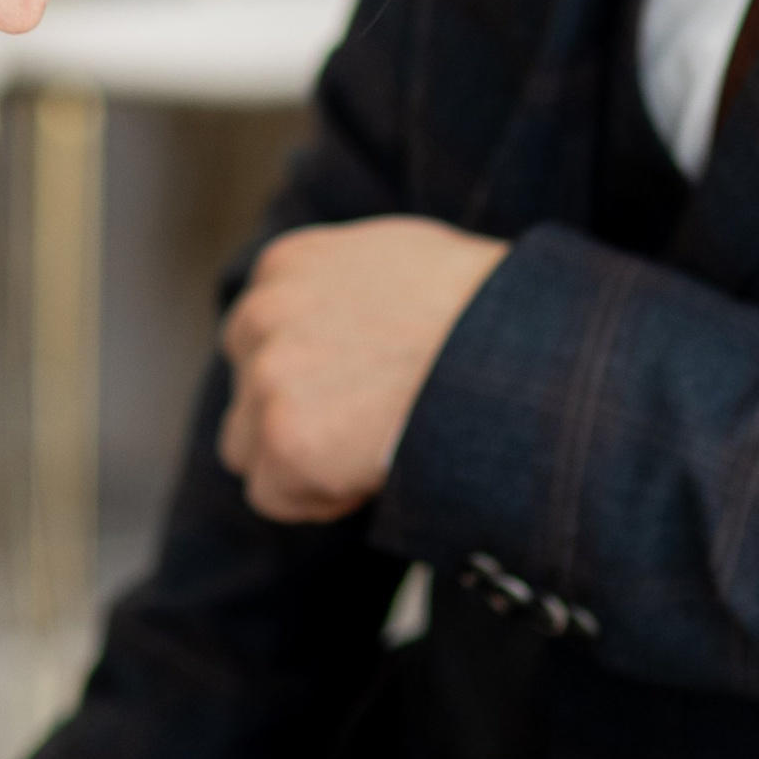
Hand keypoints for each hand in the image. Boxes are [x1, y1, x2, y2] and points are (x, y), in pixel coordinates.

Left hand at [218, 217, 505, 520]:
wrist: (511, 349)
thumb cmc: (481, 309)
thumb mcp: (396, 260)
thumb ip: (338, 290)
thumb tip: (334, 329)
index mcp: (284, 266)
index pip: (259, 338)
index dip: (314, 376)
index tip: (366, 388)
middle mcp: (260, 313)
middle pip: (246, 392)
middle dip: (296, 418)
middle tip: (371, 425)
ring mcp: (268, 376)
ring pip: (248, 447)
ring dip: (300, 461)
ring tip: (374, 447)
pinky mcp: (286, 439)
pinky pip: (274, 495)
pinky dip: (319, 499)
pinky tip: (373, 471)